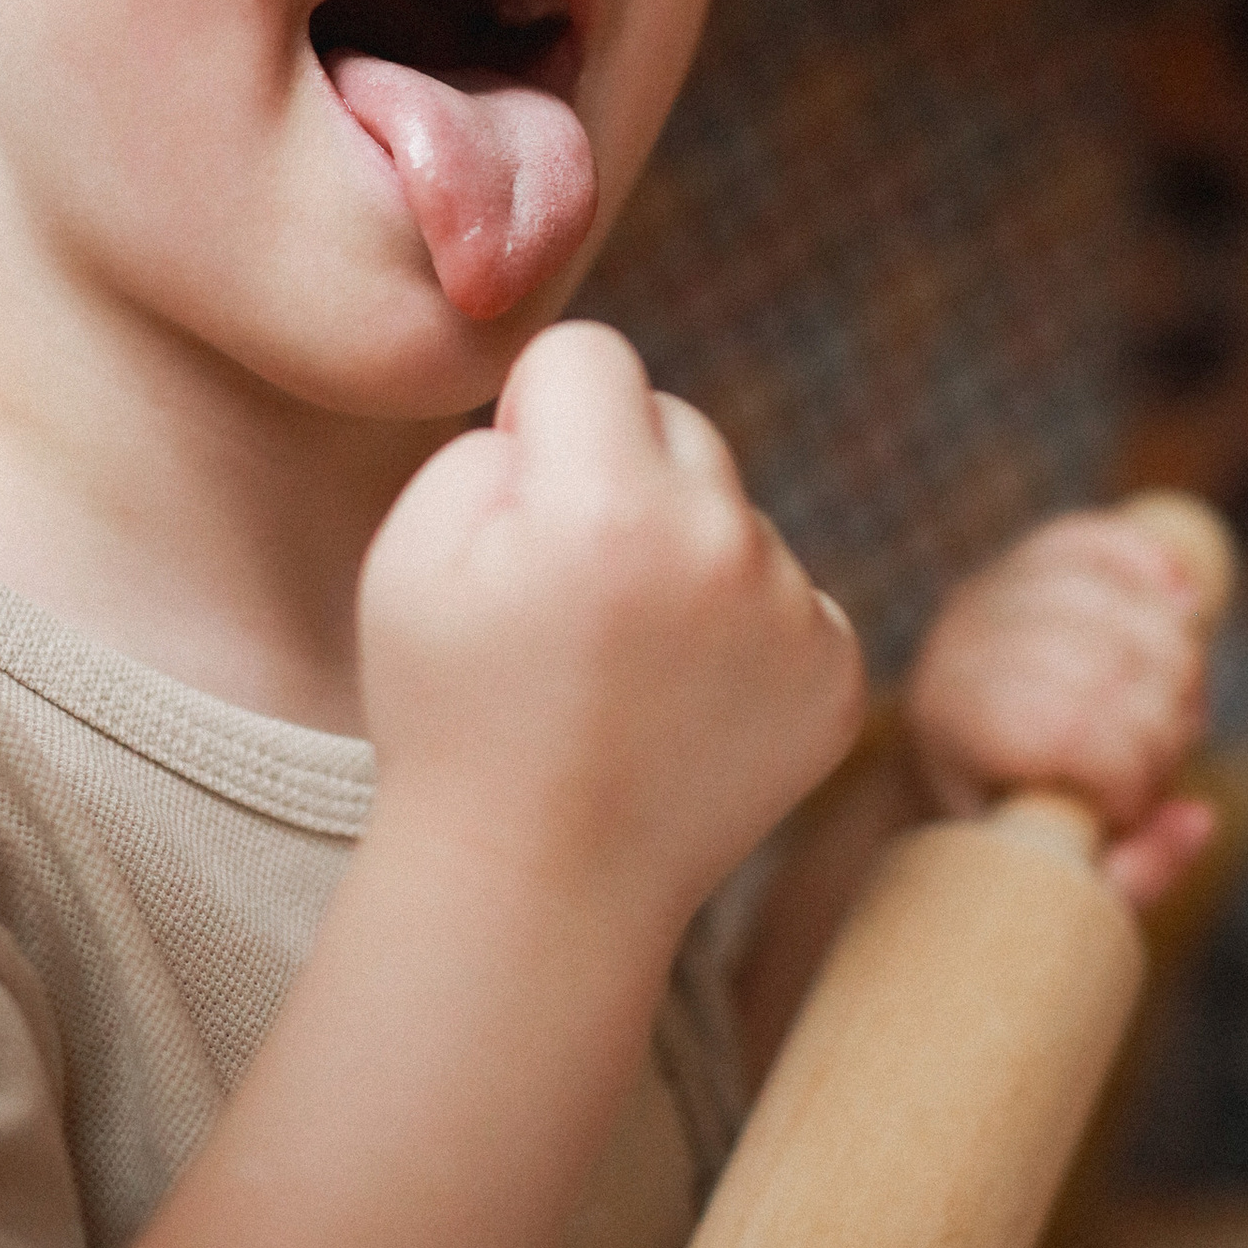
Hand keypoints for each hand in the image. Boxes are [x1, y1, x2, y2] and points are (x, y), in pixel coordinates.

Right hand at [362, 322, 864, 940]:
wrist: (539, 893)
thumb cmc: (454, 717)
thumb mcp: (409, 552)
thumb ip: (489, 440)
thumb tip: (569, 412)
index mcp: (604, 503)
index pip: (590, 354)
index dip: (536, 412)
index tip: (519, 501)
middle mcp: (719, 544)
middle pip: (676, 421)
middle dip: (618, 473)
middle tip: (568, 591)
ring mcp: (791, 614)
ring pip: (733, 510)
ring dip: (682, 553)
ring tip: (619, 665)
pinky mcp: (838, 673)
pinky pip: (786, 590)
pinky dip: (738, 630)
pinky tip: (678, 704)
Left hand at [902, 509, 1214, 908]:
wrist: (944, 762)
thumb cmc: (1009, 829)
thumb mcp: (1057, 877)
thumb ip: (1135, 870)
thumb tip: (1201, 818)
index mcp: (959, 729)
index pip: (1082, 735)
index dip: (1136, 771)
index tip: (1132, 803)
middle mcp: (960, 650)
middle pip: (1113, 662)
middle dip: (1165, 715)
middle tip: (1166, 750)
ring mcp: (984, 598)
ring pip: (1116, 602)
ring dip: (1173, 651)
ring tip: (1171, 699)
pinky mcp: (1010, 563)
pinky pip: (1094, 540)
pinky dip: (1147, 564)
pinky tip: (1175, 598)